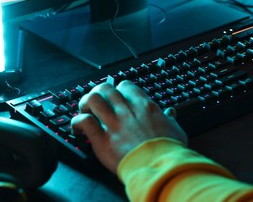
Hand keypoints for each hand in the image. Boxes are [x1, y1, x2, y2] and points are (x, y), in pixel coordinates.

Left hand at [71, 81, 187, 172]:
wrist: (160, 167)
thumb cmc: (169, 150)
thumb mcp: (175, 129)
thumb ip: (170, 118)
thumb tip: (170, 112)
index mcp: (145, 106)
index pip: (125, 86)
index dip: (118, 90)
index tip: (115, 99)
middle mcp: (127, 111)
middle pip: (105, 88)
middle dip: (98, 93)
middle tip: (96, 104)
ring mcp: (114, 124)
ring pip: (92, 99)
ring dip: (85, 104)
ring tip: (85, 112)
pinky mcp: (102, 139)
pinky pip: (84, 122)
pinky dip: (77, 123)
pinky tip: (78, 130)